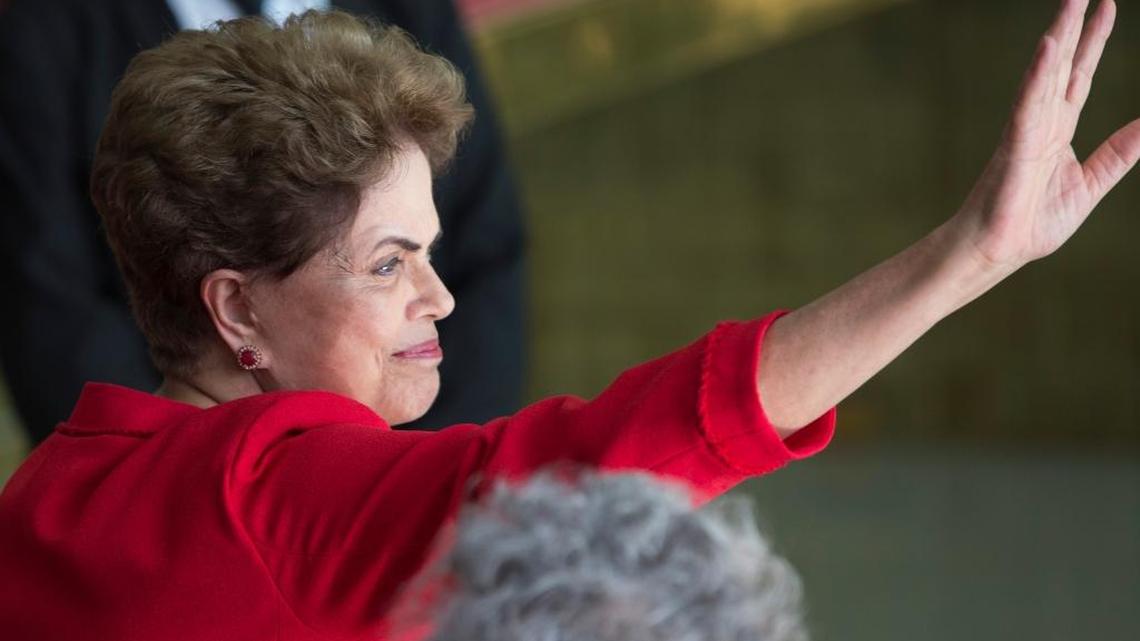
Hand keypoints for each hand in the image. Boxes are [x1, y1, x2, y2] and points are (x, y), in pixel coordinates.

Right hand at [954, 0, 1139, 271]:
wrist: (999, 251)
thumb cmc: (1033, 223)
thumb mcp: (1092, 183)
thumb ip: (1119, 153)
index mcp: (1059, 130)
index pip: (1080, 75)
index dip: (1094, 42)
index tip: (1106, 8)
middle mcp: (1042, 122)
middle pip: (1063, 65)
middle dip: (1075, 27)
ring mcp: (1026, 131)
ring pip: (1045, 76)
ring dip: (1058, 39)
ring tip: (1070, 5)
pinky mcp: (1015, 146)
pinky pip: (1027, 104)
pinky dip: (1037, 75)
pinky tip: (1048, 49)